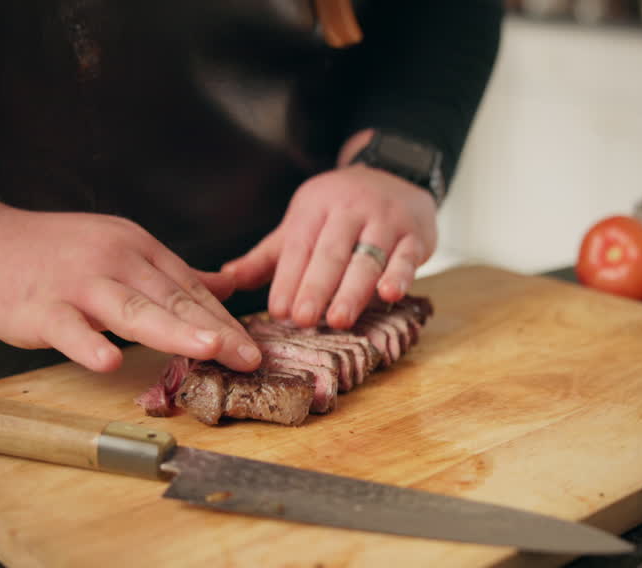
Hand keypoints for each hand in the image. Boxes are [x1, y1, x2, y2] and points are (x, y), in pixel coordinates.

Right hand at [0, 206, 260, 372]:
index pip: (189, 289)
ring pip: (130, 309)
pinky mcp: (41, 307)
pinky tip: (110, 362)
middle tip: (248, 357)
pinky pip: (68, 327)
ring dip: (171, 330)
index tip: (252, 349)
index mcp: (138, 249)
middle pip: (170, 299)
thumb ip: (172, 275)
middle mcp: (114, 261)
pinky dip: (88, 344)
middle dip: (213, 330)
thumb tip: (228, 285)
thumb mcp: (123, 252)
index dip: (223, 320)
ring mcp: (78, 283)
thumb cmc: (61, 254)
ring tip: (207, 349)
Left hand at [221, 163, 436, 328]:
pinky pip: (406, 256)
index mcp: (316, 207)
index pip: (300, 247)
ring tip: (338, 319)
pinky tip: (390, 295)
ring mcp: (385, 221)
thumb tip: (226, 279)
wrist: (396, 174)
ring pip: (367, 258)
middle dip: (316, 288)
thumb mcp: (302, 223)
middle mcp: (350, 210)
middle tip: (303, 320)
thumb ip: (269, 256)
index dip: (289, 279)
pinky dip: (399, 275)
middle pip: (331, 253)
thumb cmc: (341, 210)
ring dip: (353, 290)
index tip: (279, 311)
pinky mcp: (415, 234)